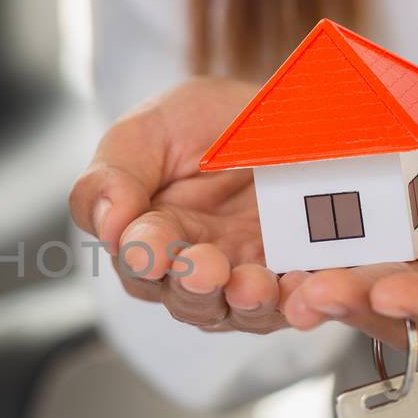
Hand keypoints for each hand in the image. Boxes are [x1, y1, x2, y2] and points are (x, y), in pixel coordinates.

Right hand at [69, 78, 405, 332]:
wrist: (282, 106)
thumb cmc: (204, 122)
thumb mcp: (149, 131)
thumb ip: (113, 175)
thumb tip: (107, 224)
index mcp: (153, 239)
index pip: (139, 264)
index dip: (143, 258)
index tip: (147, 248)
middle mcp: (200, 269)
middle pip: (189, 300)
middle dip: (195, 287)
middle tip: (203, 269)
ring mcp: (253, 278)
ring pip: (245, 312)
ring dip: (248, 304)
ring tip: (252, 286)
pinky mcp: (305, 277)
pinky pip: (306, 301)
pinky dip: (306, 301)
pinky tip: (310, 290)